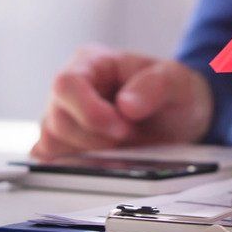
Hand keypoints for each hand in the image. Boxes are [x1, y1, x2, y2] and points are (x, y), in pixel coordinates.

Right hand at [33, 46, 213, 159]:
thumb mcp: (177, 81)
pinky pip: (56, 163)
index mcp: (90, 63)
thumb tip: (126, 105)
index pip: (66, 84)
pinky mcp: (66, 147)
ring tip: (123, 146)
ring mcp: (64, 119)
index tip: (122, 127)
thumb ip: (156, 86)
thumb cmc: (172, 92)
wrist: (178, 119)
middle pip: (58, 120)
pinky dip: (82, 168)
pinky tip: (108, 161)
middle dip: (97, 138)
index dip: (89, 111)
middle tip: (130, 136)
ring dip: (91, 155)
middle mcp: (70, 91)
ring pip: (54, 145)